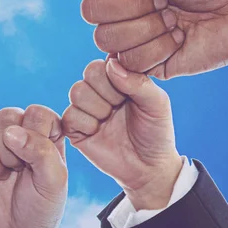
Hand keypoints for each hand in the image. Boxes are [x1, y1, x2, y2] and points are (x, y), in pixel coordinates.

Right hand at [0, 106, 66, 227]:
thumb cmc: (42, 206)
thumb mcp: (54, 182)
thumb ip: (42, 151)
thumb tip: (10, 132)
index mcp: (45, 128)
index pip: (36, 113)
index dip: (34, 140)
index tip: (38, 165)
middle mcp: (18, 126)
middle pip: (6, 117)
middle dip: (10, 153)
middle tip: (17, 172)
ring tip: (0, 177)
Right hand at [63, 58, 181, 209]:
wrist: (148, 168)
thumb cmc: (155, 132)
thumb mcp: (157, 103)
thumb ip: (138, 82)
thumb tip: (111, 65)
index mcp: (118, 78)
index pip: (107, 60)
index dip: (117, 76)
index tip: (130, 94)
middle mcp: (99, 89)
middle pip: (89, 73)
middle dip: (109, 92)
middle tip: (120, 108)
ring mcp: (85, 108)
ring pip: (77, 92)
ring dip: (98, 108)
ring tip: (110, 121)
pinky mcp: (73, 127)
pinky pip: (70, 115)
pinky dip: (87, 124)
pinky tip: (98, 132)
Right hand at [77, 0, 227, 77]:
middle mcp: (120, 12)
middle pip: (93, 17)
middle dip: (135, 6)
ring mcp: (131, 40)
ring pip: (109, 41)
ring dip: (149, 28)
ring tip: (173, 19)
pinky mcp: (146, 66)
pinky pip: (132, 63)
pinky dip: (160, 48)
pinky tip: (179, 38)